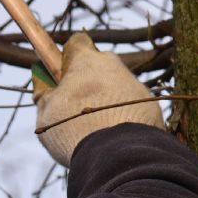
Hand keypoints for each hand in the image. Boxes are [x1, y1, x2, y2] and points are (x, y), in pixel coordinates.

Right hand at [31, 32, 162, 164]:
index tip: (62, 75)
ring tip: (97, 130)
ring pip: (118, 88)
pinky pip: (133, 107)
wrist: (115, 154)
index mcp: (86, 61)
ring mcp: (136, 85)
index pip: (78, 42)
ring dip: (107, 102)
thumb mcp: (47, 114)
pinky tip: (114, 137)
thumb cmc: (74, 130)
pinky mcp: (152, 106)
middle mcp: (114, 66)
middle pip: (100, 67)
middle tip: (77, 108)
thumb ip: (46, 97)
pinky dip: (124, 118)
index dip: (69, 57)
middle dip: (90, 82)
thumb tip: (46, 91)